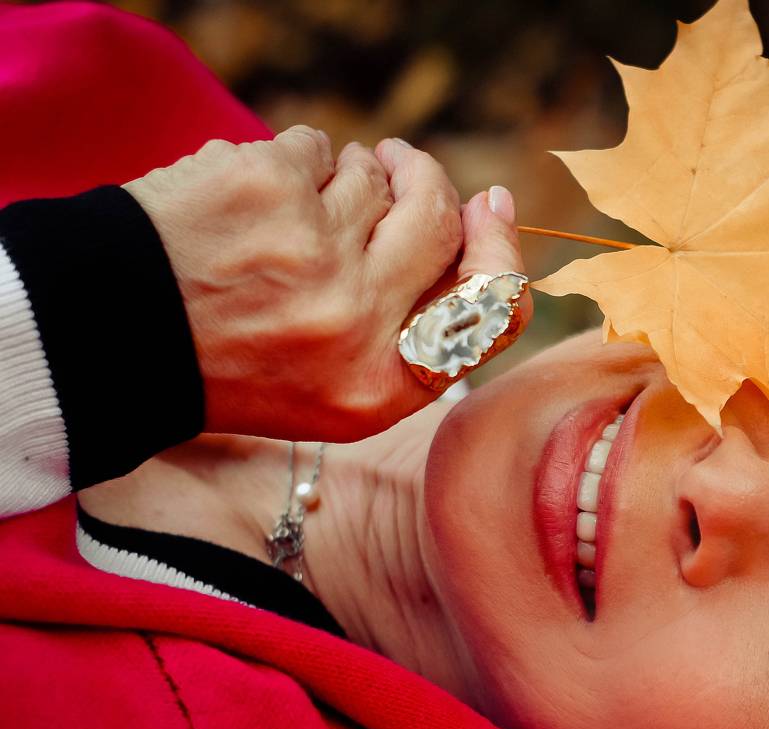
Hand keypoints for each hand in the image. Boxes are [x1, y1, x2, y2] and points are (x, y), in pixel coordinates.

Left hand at [124, 125, 530, 441]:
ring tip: (295, 205)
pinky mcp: (266, 191)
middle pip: (438, 219)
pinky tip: (253, 194)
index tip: (490, 204)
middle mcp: (358, 323)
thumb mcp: (342, 391)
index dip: (501, 246)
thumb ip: (420, 325)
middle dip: (424, 179)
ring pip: (372, 177)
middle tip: (398, 164)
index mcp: (382, 385)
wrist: (115, 339)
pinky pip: (312, 146)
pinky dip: (290, 158)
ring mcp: (313, 253)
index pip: (491, 304)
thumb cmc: (236, 364)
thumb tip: (489, 210)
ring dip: (344, 176)